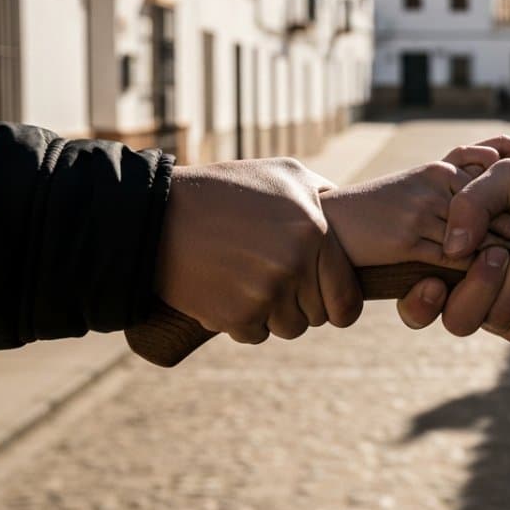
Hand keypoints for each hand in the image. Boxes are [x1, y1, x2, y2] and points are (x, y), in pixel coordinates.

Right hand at [155, 158, 358, 344]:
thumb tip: (352, 216)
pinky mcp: (234, 316)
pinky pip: (255, 334)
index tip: (331, 305)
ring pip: (289, 328)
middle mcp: (295, 265)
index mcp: (316, 232)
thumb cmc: (226, 189)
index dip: (341, 307)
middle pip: (317, 316)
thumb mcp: (284, 174)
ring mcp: (265, 293)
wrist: (158, 214)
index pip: (347, 299)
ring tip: (255, 283)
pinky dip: (245, 320)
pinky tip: (231, 291)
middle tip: (280, 282)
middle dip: (303, 304)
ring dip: (275, 314)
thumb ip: (326, 195)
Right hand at [320, 136, 509, 268]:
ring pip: (476, 230)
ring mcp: (421, 211)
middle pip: (486, 201)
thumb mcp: (415, 184)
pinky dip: (477, 266)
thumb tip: (490, 171)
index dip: (508, 167)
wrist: (329, 224)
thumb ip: (450, 180)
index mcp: (435, 169)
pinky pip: (454, 256)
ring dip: (504, 244)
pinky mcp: (409, 241)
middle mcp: (432, 183)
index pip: (480, 164)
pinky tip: (493, 275)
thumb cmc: (371, 208)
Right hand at [396, 159, 509, 342]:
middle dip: (479, 286)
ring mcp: (506, 314)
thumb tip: (453, 247)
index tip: (433, 283)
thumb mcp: (502, 180)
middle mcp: (473, 296)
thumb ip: (469, 201)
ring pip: (500, 317)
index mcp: (450, 266)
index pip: (416, 304)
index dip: (417, 304)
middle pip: (457, 320)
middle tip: (499, 252)